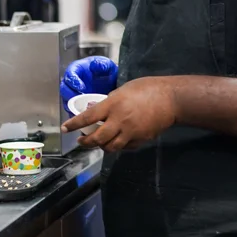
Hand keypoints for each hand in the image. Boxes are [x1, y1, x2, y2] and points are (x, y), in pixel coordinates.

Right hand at [60, 56, 117, 110]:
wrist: (112, 84)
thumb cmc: (106, 72)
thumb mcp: (107, 66)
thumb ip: (101, 64)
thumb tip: (95, 64)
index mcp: (77, 70)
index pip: (70, 74)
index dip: (73, 81)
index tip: (80, 87)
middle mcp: (73, 83)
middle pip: (64, 89)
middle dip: (70, 95)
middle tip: (80, 99)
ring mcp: (74, 94)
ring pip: (67, 101)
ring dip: (72, 106)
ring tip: (82, 108)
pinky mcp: (77, 105)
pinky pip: (72, 111)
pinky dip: (76, 114)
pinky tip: (85, 115)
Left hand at [61, 76, 177, 151]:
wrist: (171, 99)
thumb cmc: (147, 88)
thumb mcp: (124, 89)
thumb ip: (108, 101)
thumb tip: (93, 108)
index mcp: (114, 104)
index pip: (89, 117)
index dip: (75, 124)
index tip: (65, 129)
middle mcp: (120, 120)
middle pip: (97, 138)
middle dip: (86, 142)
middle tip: (81, 140)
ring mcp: (130, 132)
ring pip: (110, 147)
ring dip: (101, 146)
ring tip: (97, 142)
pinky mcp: (140, 140)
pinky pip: (125, 148)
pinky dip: (118, 146)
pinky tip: (116, 140)